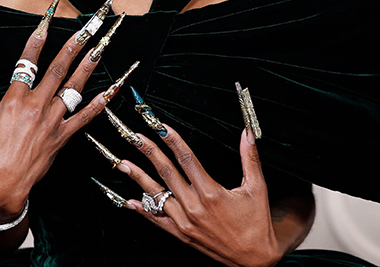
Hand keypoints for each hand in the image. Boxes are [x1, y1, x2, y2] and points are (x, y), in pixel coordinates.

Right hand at [0, 21, 109, 222]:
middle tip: (87, 28)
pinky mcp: (62, 137)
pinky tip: (111, 90)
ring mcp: (52, 122)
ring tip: (101, 48)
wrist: (2, 188)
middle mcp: (36, 107)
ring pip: (74, 88)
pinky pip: (84, 117)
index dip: (37, 40)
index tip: (45, 21)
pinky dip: (98, 103)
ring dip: (88, 67)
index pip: (26, 62)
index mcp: (14, 101)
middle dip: (74, 45)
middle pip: (58, 69)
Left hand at [118, 125, 283, 266]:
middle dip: (148, 151)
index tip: (160, 125)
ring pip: (156, 195)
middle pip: (166, 172)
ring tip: (122, 163)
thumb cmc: (256, 223)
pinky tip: (129, 200)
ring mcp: (185, 222)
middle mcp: (195, 207)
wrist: (255, 259)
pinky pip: (157, 220)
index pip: (186, 158)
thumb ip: (250, 158)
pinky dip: (143, 209)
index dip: (172, 140)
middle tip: (134, 136)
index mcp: (212, 192)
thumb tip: (247, 133)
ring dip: (138, 177)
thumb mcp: (257, 188)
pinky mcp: (182, 235)